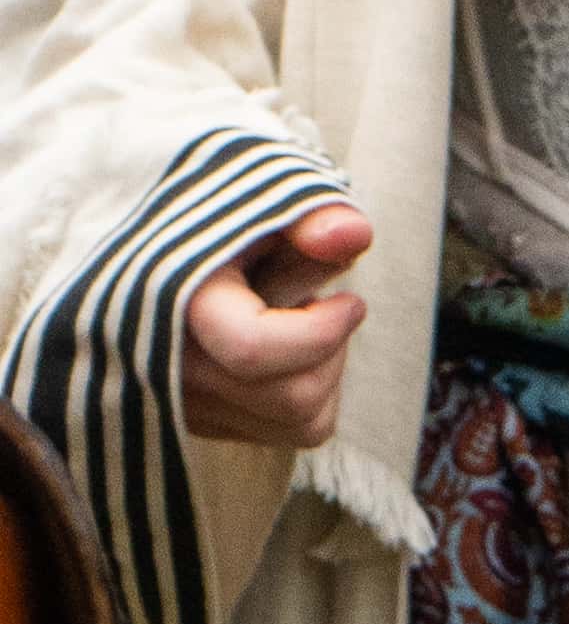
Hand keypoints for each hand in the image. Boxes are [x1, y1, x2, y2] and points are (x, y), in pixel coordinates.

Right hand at [178, 199, 370, 452]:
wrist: (161, 237)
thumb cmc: (221, 210)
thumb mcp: (259, 191)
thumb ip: (309, 212)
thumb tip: (351, 236)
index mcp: (171, 297)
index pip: (252, 349)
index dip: (322, 331)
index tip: (349, 300)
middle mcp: (162, 363)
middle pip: (290, 397)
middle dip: (329, 351)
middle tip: (323, 306)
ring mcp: (176, 402)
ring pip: (296, 423)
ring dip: (322, 374)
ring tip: (297, 323)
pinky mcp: (196, 424)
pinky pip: (285, 433)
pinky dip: (306, 397)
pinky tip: (285, 352)